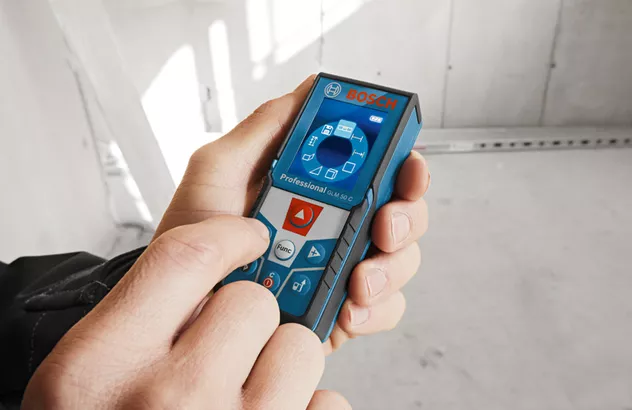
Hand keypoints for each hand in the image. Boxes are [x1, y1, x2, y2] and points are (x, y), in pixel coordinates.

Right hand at [23, 216, 349, 408]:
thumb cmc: (125, 394)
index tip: (248, 235)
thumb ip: (167, 254)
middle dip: (253, 308)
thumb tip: (267, 129)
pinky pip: (329, 400)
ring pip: (300, 348)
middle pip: (253, 302)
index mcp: (107, 358)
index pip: (189, 256)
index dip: (232, 236)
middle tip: (226, 336)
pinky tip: (273, 402)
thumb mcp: (102, 341)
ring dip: (284, 354)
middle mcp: (167, 398)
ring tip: (247, 378)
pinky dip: (310, 397)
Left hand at [155, 75, 429, 353]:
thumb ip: (266, 128)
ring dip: (390, 268)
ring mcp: (344, 268)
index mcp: (323, 188)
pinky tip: (346, 309)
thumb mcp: (219, 168)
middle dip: (406, 217)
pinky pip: (384, 309)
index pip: (382, 168)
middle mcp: (342, 225)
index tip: (406, 166)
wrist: (182, 300)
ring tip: (356, 281)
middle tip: (383, 227)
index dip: (405, 163)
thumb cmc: (195, 232)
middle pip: (404, 212)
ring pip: (401, 261)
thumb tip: (311, 90)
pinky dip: (374, 310)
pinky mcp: (342, 310)